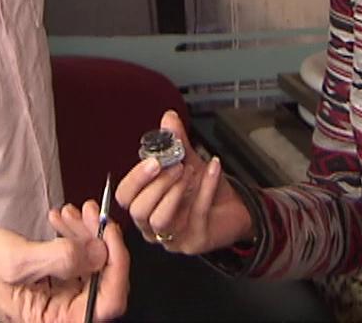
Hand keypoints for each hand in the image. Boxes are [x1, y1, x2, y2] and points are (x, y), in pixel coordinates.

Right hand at [0, 199, 129, 321]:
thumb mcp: (20, 259)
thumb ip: (64, 258)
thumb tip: (102, 253)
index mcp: (51, 321)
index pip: (105, 303)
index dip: (116, 267)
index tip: (109, 233)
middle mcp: (57, 314)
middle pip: (101, 281)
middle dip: (99, 242)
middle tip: (89, 212)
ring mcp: (55, 296)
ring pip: (89, 265)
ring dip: (85, 234)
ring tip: (70, 211)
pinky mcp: (49, 280)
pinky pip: (74, 259)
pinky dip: (72, 236)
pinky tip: (59, 218)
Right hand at [115, 110, 254, 255]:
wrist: (236, 209)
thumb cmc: (204, 190)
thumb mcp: (188, 162)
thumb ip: (176, 142)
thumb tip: (168, 118)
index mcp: (144, 205)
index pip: (125, 197)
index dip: (135, 179)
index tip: (153, 161)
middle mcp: (152, 226)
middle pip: (138, 210)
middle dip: (157, 184)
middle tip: (176, 165)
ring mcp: (172, 238)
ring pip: (160, 219)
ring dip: (175, 190)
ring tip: (190, 171)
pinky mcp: (194, 242)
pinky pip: (195, 215)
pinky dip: (205, 188)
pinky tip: (213, 170)